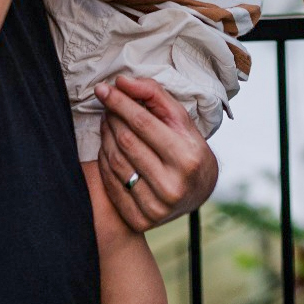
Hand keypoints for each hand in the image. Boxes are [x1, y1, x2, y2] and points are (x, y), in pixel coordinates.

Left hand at [94, 76, 217, 231]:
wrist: (200, 192)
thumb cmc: (188, 148)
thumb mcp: (181, 119)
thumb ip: (154, 95)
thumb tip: (121, 82)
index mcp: (187, 158)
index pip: (143, 123)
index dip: (120, 103)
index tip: (103, 89)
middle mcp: (173, 185)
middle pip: (127, 142)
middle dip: (112, 118)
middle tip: (106, 105)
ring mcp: (156, 207)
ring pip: (116, 163)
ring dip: (105, 138)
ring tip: (107, 123)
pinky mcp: (141, 220)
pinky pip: (111, 185)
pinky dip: (104, 162)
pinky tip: (107, 147)